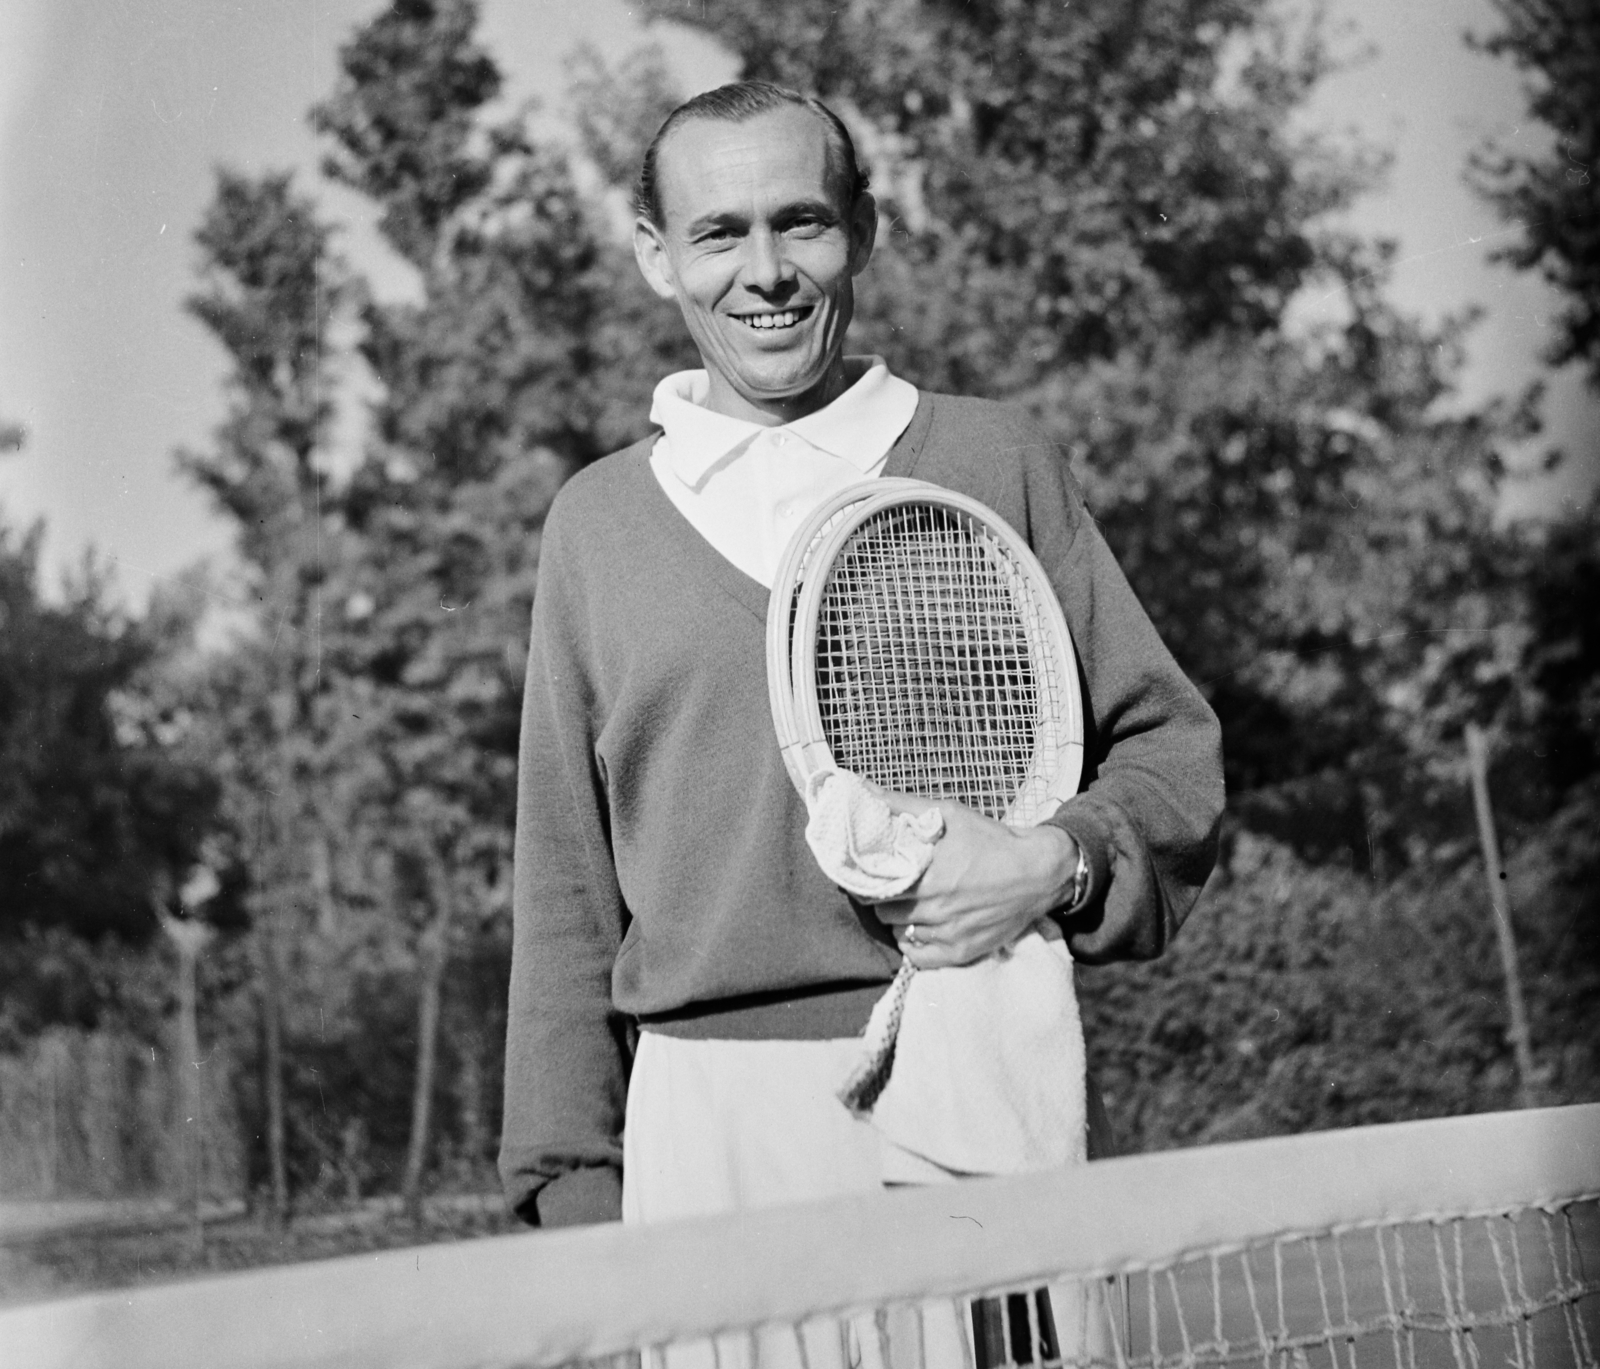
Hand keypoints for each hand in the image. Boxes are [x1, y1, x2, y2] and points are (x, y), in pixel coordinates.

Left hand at [867, 789, 1078, 969]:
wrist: (1039, 872)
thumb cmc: (993, 840)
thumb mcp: (950, 814)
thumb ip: (903, 804)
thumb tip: (865, 788)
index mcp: (928, 876)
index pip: (874, 888)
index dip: (869, 880)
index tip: (873, 873)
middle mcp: (936, 908)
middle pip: (884, 912)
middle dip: (883, 898)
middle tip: (892, 887)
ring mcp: (949, 933)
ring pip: (900, 934)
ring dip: (899, 920)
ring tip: (908, 905)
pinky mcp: (963, 951)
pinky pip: (921, 958)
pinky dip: (914, 945)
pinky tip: (919, 929)